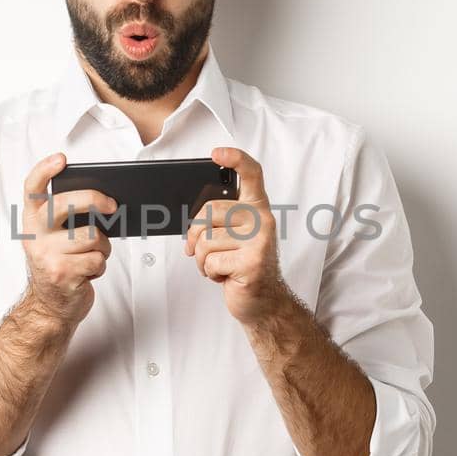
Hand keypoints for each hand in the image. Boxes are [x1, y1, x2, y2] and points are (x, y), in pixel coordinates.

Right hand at [20, 152, 114, 326]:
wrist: (50, 307)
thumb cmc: (60, 264)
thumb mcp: (54, 238)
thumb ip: (68, 219)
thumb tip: (104, 202)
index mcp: (31, 221)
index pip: (32, 188)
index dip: (45, 170)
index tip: (61, 159)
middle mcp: (34, 235)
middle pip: (66, 203)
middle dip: (95, 199)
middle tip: (112, 205)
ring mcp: (46, 255)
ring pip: (91, 236)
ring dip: (101, 247)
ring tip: (92, 255)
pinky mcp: (62, 273)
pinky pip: (96, 259)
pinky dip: (100, 266)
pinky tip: (88, 272)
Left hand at [184, 146, 288, 324]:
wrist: (264, 301)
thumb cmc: (244, 266)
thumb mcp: (235, 236)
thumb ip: (221, 219)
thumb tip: (192, 217)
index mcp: (257, 208)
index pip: (251, 174)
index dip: (235, 159)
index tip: (217, 154)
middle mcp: (262, 219)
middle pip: (209, 210)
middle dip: (196, 235)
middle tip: (205, 251)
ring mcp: (259, 240)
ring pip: (206, 240)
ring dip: (203, 259)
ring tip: (221, 265)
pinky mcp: (252, 262)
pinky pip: (211, 260)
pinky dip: (210, 273)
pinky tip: (226, 276)